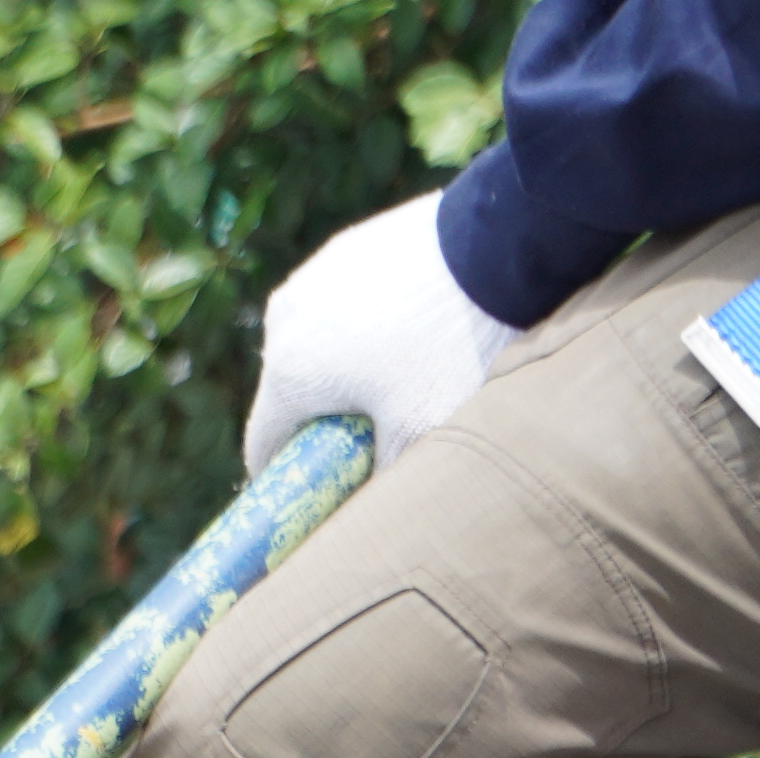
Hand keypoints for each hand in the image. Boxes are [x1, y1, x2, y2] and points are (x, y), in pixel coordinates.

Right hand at [244, 192, 513, 475]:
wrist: (496, 248)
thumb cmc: (452, 348)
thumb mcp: (422, 429)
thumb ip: (386, 476)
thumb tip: (371, 507)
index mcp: (288, 375)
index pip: (263, 448)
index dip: (287, 479)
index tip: (317, 493)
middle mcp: (283, 323)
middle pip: (289, 395)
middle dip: (322, 419)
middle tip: (375, 432)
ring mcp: (311, 277)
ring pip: (313, 345)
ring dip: (341, 368)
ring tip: (402, 372)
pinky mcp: (343, 249)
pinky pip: (338, 303)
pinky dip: (362, 323)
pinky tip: (411, 326)